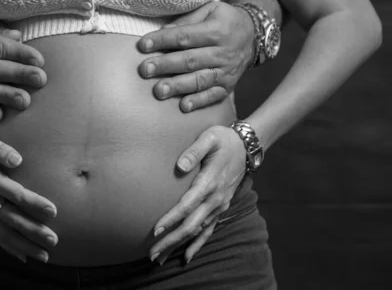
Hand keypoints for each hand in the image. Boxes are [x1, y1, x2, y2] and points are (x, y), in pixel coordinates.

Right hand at [0, 128, 57, 262]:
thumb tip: (17, 160)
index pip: (16, 194)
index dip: (34, 203)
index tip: (53, 211)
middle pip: (12, 218)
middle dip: (33, 230)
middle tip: (53, 240)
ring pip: (4, 232)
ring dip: (24, 245)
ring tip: (44, 256)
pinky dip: (8, 247)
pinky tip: (23, 256)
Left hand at [138, 1, 254, 111]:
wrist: (254, 36)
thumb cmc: (224, 20)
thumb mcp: (209, 10)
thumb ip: (186, 21)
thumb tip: (161, 32)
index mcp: (217, 30)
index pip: (185, 36)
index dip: (163, 40)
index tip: (142, 45)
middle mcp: (223, 52)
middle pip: (190, 60)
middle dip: (166, 65)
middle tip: (145, 70)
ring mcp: (227, 72)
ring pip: (200, 80)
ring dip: (178, 86)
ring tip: (159, 91)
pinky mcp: (228, 86)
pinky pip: (213, 96)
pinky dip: (198, 102)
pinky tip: (183, 106)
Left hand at [149, 125, 245, 264]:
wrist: (246, 147)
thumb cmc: (223, 140)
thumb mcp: (209, 138)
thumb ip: (194, 151)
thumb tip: (179, 166)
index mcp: (209, 182)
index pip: (187, 205)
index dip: (171, 219)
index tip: (155, 230)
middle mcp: (215, 198)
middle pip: (191, 225)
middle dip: (171, 240)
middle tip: (151, 253)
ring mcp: (219, 205)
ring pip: (198, 231)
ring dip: (179, 246)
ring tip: (159, 258)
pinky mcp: (220, 208)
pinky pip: (209, 230)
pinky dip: (197, 245)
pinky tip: (185, 257)